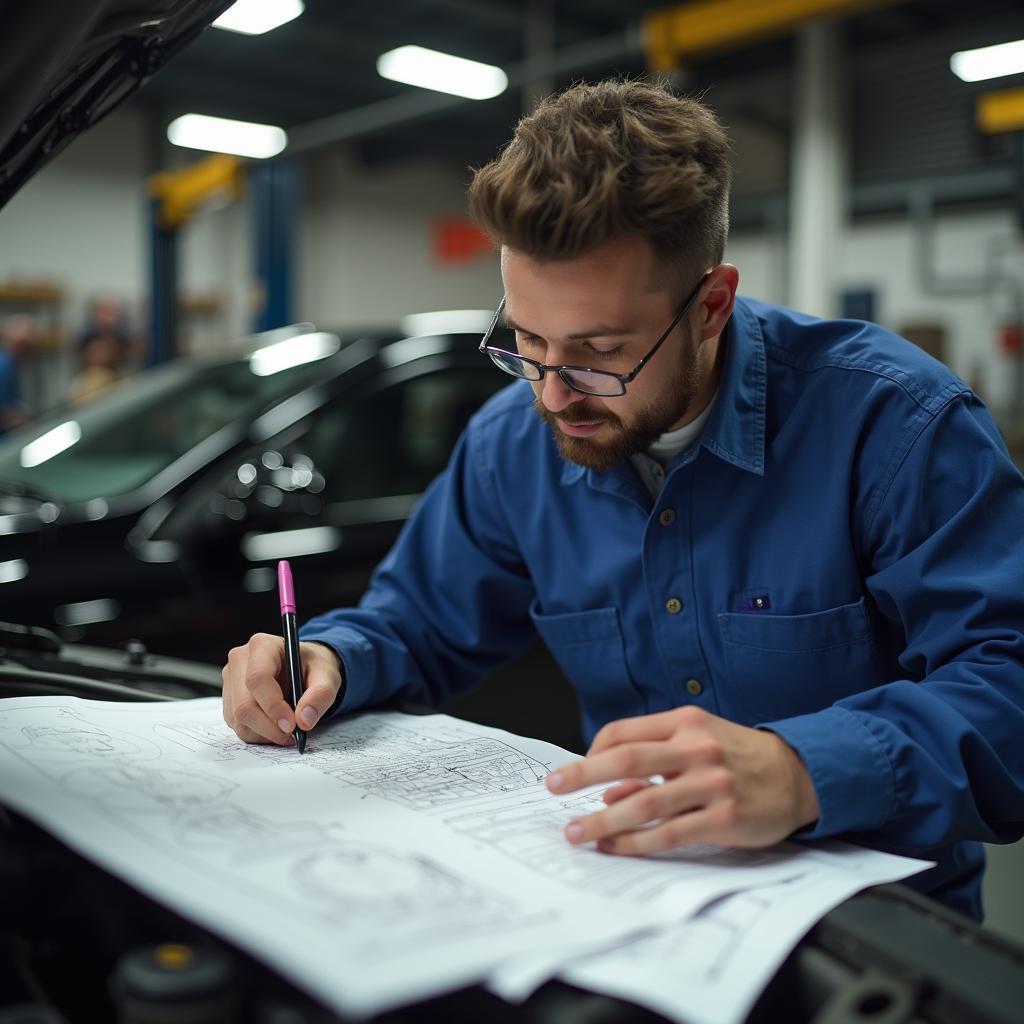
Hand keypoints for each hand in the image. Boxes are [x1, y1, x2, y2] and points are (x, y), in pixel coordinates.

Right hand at [222, 634, 342, 744]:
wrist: (303, 668)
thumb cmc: (313, 667)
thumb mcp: (327, 675)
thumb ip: (321, 695)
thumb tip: (304, 720)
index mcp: (262, 645)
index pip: (258, 679)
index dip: (273, 706)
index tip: (292, 725)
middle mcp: (240, 660)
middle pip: (244, 705)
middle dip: (269, 727)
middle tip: (292, 735)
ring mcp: (231, 680)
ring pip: (239, 719)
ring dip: (264, 733)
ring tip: (288, 730)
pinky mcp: (230, 699)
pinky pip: (238, 726)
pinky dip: (258, 734)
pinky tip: (276, 727)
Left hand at [546, 705, 818, 854]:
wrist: (798, 774)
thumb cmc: (738, 756)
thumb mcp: (697, 741)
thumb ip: (655, 760)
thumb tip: (609, 792)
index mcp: (684, 722)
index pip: (624, 732)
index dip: (593, 752)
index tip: (576, 772)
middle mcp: (695, 748)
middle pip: (626, 759)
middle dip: (582, 775)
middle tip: (553, 787)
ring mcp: (711, 783)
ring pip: (644, 802)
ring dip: (603, 819)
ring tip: (577, 832)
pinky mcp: (724, 818)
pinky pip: (669, 833)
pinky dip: (637, 843)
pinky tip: (616, 848)